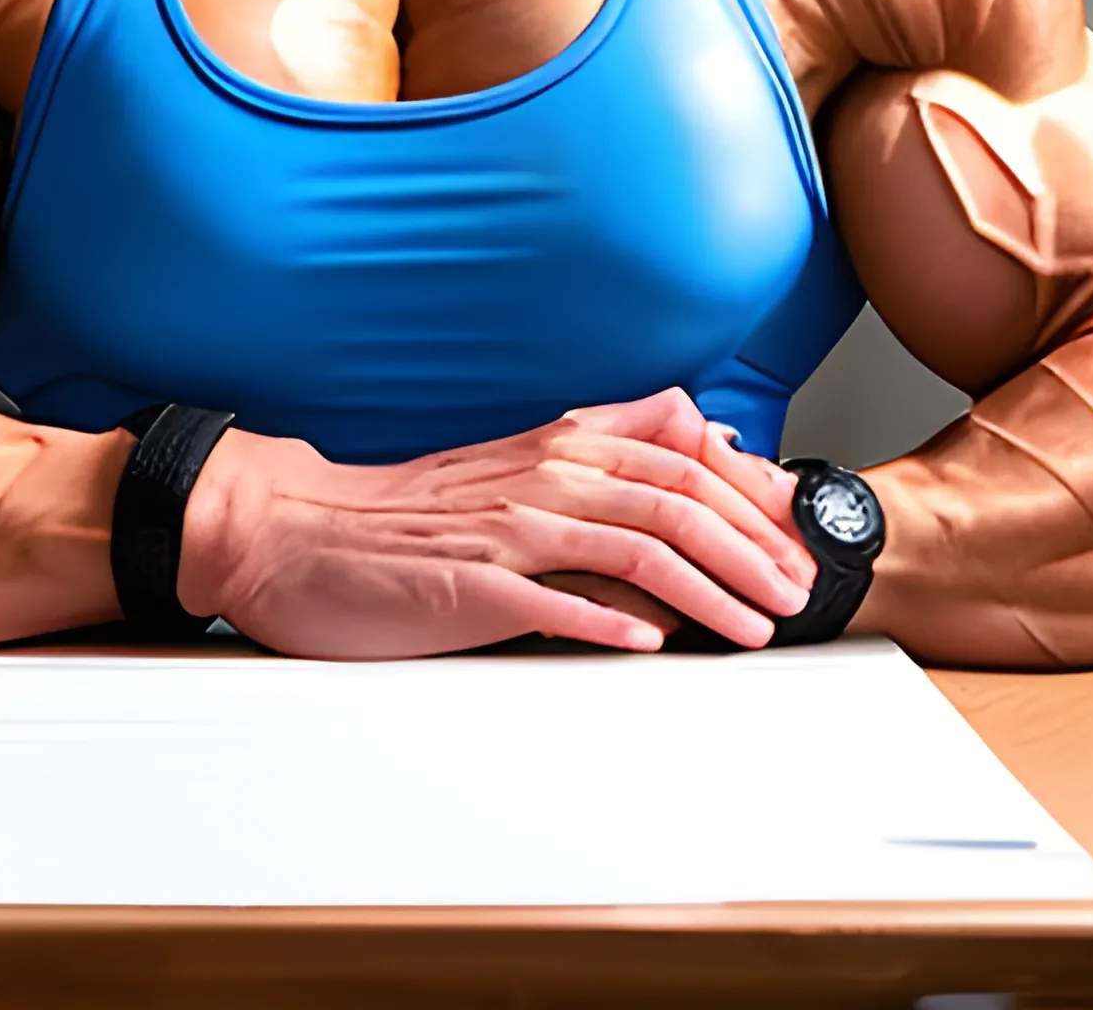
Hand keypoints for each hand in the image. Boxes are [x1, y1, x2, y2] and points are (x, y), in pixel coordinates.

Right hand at [176, 389, 814, 659]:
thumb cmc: (401, 514)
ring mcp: (504, 531)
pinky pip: (553, 601)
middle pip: (675, 499)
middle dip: (752, 549)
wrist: (294, 531)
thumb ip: (584, 468)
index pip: (677, 457)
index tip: (794, 540)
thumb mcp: (503, 472)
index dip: (748, 498)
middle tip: (798, 594)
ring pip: (636, 547)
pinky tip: (653, 645)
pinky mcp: (469, 586)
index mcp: (550, 446)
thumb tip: (674, 484)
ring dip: (710, 590)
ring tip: (756, 630)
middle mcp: (538, 476)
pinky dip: (612, 621)